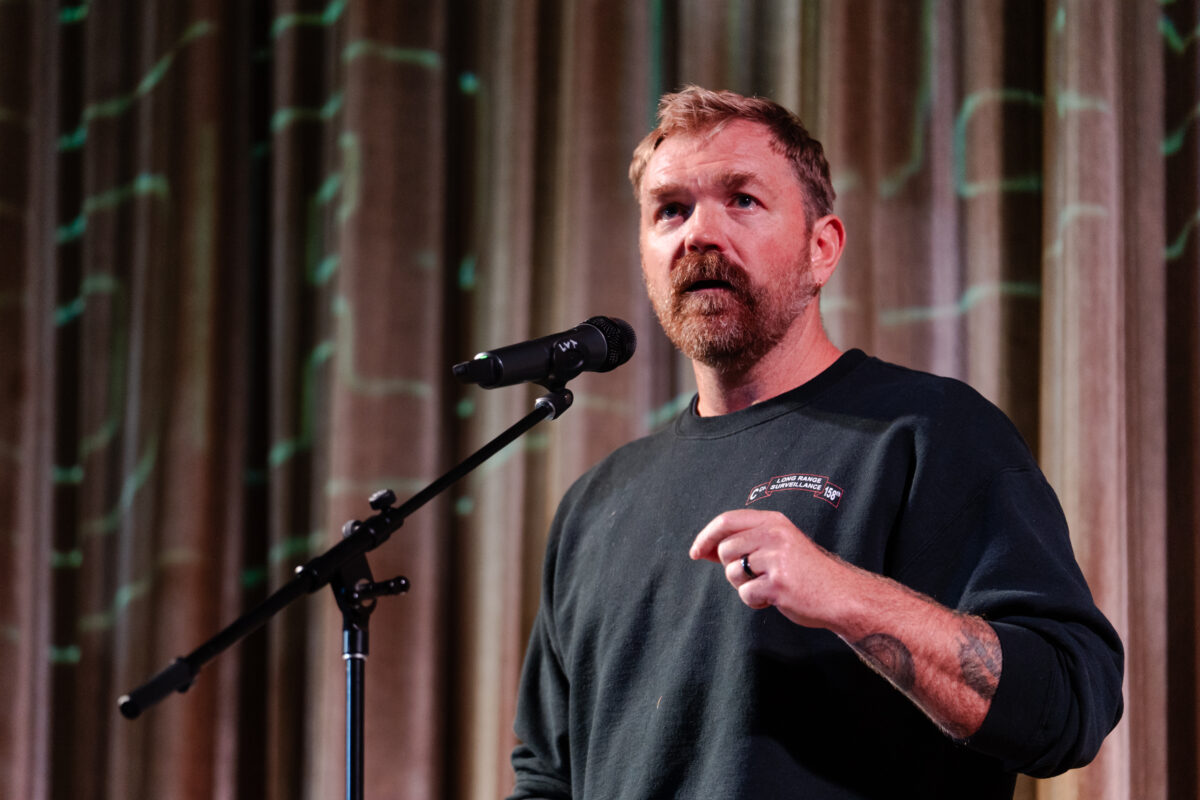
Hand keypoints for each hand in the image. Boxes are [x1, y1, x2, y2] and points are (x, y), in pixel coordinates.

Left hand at [688, 508, 850, 629]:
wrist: (840, 594)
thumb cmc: (805, 572)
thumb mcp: (777, 546)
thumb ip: (744, 543)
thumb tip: (702, 549)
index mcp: (774, 522)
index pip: (727, 520)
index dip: (706, 536)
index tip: (696, 552)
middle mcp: (775, 535)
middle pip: (725, 550)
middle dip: (732, 568)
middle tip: (755, 576)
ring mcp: (777, 558)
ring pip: (733, 573)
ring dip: (744, 586)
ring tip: (768, 585)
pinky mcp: (778, 583)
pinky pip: (746, 594)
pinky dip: (755, 601)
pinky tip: (774, 598)